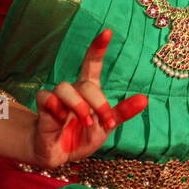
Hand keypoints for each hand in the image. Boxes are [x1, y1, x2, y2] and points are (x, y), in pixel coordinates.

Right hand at [30, 27, 147, 167]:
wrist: (60, 156)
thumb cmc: (82, 138)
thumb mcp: (106, 127)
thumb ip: (122, 112)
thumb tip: (145, 99)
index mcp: (89, 91)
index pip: (92, 64)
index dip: (98, 47)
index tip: (107, 32)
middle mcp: (73, 90)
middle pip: (86, 84)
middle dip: (99, 103)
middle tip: (106, 122)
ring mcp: (57, 98)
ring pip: (65, 87)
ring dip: (78, 106)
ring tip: (86, 123)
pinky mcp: (43, 107)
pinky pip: (47, 98)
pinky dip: (55, 108)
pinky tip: (60, 118)